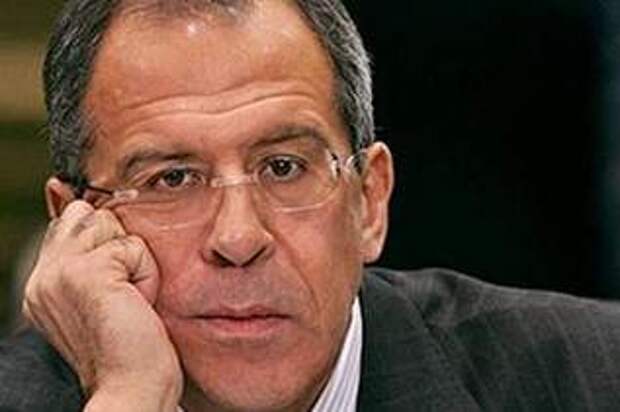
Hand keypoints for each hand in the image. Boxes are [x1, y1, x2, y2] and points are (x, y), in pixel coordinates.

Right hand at [22, 201, 182, 410]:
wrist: (134, 387)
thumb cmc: (132, 348)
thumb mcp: (107, 299)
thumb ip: (96, 260)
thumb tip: (97, 210)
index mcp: (43, 284)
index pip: (73, 223)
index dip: (108, 243)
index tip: (121, 284)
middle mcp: (42, 277)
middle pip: (90, 216)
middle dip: (120, 247)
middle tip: (127, 295)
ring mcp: (59, 273)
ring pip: (111, 225)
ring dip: (135, 261)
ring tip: (132, 300)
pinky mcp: (84, 273)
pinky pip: (132, 246)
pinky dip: (147, 274)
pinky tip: (138, 305)